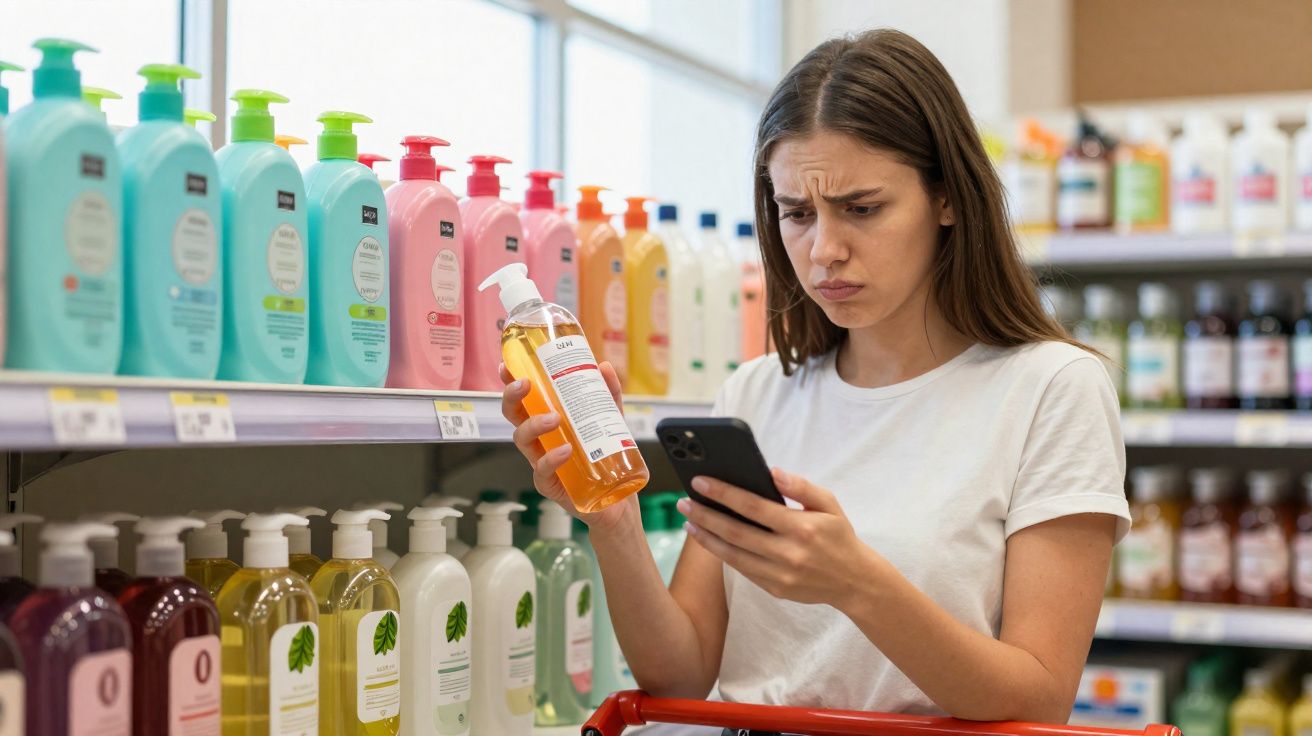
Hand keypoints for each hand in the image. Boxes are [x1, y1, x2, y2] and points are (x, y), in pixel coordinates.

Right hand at [499, 362, 634, 531]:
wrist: (618, 497)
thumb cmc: (606, 454)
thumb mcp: (611, 419)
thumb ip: (607, 394)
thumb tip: (603, 366)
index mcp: (547, 420)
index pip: (524, 399)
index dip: (510, 383)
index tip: (506, 367)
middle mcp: (539, 439)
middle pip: (514, 416)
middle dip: (513, 398)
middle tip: (525, 385)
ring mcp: (541, 461)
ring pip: (522, 440)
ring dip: (534, 425)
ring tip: (554, 419)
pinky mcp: (549, 484)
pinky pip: (541, 470)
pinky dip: (551, 458)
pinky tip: (565, 450)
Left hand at [677, 469, 888, 608]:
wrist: (855, 582)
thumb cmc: (839, 536)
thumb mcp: (829, 504)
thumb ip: (801, 486)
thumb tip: (771, 472)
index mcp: (802, 528)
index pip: (753, 507)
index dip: (723, 493)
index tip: (700, 481)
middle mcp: (788, 553)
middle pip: (736, 532)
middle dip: (705, 515)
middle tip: (683, 502)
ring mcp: (780, 575)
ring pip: (733, 555)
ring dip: (706, 538)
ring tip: (688, 522)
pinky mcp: (775, 589)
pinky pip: (742, 569)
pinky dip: (723, 554)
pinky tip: (709, 540)